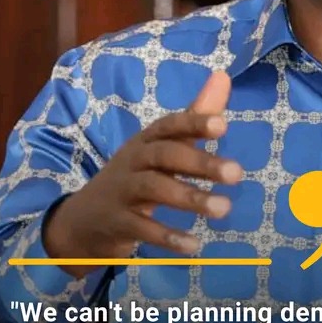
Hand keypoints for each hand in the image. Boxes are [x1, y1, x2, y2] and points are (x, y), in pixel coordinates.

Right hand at [44, 71, 240, 274]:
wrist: (84, 220)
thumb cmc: (136, 176)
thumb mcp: (163, 146)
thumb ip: (195, 116)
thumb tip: (223, 76)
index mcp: (147, 140)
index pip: (169, 125)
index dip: (194, 122)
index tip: (224, 125)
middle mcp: (133, 160)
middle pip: (164, 155)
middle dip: (200, 162)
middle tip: (237, 173)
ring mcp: (122, 191)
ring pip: (154, 189)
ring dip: (190, 198)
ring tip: (225, 209)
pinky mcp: (116, 222)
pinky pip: (142, 228)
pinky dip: (167, 237)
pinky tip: (194, 246)